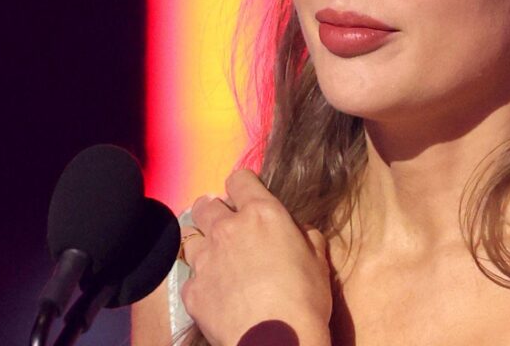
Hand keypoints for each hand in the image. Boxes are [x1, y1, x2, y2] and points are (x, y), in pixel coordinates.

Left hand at [180, 169, 332, 345]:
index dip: (243, 186)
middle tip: (226, 226)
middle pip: (206, 205)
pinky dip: (201, 281)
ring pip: (191, 237)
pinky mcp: (192, 289)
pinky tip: (216, 294)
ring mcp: (205, 259)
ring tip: (217, 259)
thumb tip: (298, 230)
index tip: (247, 195)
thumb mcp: (318, 260)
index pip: (240, 180)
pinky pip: (191, 276)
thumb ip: (305, 236)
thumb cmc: (305, 300)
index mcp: (262, 214)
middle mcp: (228, 229)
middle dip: (214, 211)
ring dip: (203, 243)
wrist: (277, 341)